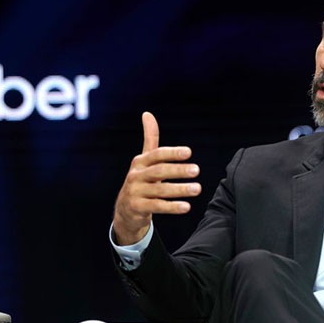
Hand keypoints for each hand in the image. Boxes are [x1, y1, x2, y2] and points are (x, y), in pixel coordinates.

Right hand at [112, 112, 200, 244]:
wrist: (125, 209)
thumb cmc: (141, 180)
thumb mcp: (144, 160)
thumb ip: (150, 139)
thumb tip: (147, 113)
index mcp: (140, 162)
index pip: (156, 154)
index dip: (172, 153)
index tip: (189, 152)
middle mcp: (136, 175)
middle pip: (159, 171)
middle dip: (178, 170)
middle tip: (197, 170)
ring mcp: (135, 192)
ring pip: (160, 190)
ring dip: (180, 190)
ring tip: (198, 188)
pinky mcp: (137, 208)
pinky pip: (156, 207)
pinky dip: (172, 207)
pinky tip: (187, 207)